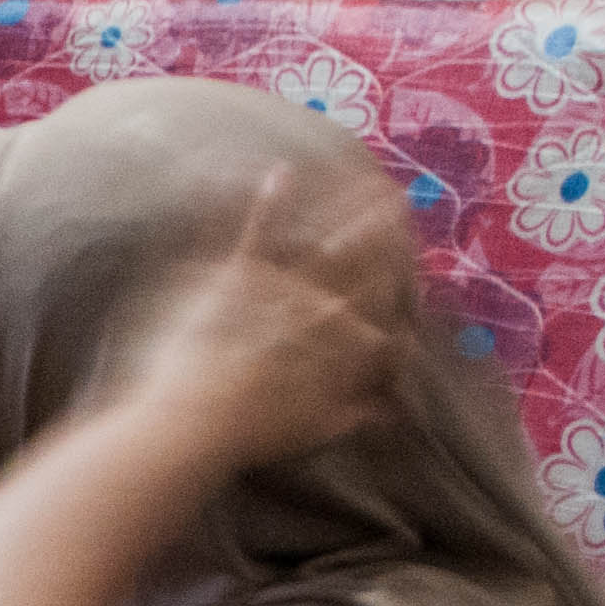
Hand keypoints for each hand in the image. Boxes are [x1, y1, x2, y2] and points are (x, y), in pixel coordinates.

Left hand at [113, 183, 409, 469]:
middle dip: (382, 228)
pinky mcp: (235, 277)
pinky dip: (270, 200)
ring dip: (346, 206)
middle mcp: (317, 307)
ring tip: (368, 178)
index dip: (394, 273)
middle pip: (359, 261)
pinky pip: (256, 231)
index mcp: (338, 341)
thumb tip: (391, 412)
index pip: (376, 301)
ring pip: (321, 239)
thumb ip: (357, 414)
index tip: (409, 252)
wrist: (195, 422)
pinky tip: (282, 171)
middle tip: (401, 199)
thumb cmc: (253, 433)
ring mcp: (277, 288)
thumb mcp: (316, 428)